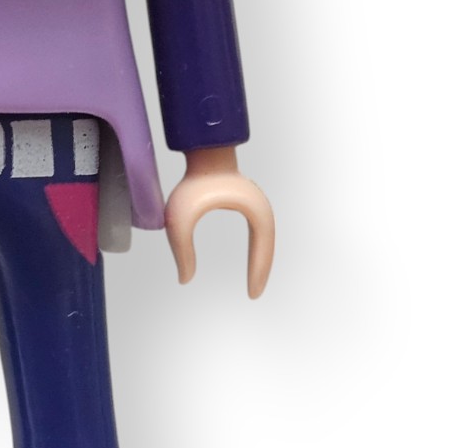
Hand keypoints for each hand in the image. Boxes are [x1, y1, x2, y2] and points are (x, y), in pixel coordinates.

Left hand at [162, 146, 274, 297]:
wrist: (202, 152)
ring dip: (261, 260)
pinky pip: (258, 233)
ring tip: (254, 282)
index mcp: (255, 212)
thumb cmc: (192, 182)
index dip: (259, 272)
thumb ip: (181, 250)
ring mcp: (257, 204)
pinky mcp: (249, 203)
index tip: (252, 294)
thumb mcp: (181, 219)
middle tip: (254, 295)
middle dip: (262, 270)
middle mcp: (261, 208)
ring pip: (265, 240)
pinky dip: (257, 250)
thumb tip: (184, 280)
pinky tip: (251, 262)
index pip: (262, 249)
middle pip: (267, 247)